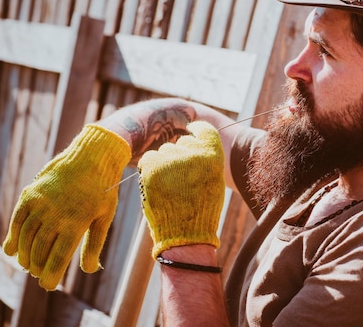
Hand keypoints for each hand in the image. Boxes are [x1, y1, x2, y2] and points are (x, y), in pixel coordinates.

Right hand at [2, 125, 131, 289]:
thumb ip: (95, 244)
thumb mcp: (105, 216)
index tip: (47, 285)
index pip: (57, 258)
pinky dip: (13, 236)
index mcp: (77, 223)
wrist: (92, 156)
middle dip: (37, 267)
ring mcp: (41, 203)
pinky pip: (17, 220)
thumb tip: (91, 270)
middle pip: (39, 250)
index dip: (50, 276)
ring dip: (24, 254)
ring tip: (28, 264)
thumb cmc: (102, 189)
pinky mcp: (31, 193)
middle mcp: (56, 214)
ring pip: (26, 238)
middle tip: (38, 273)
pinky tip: (13, 249)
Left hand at [138, 121, 224, 257]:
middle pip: (181, 142)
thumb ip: (205, 159)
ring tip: (170, 186)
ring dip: (165, 163)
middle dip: (179, 155)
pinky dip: (151, 169)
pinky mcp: (152, 166)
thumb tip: (190, 142)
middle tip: (181, 179)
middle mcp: (193, 152)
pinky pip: (149, 158)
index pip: (204, 130)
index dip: (196, 129)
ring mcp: (171, 158)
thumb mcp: (213, 180)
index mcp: (212, 155)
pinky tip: (158, 185)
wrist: (185, 234)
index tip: (191, 129)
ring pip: (164, 151)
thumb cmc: (201, 209)